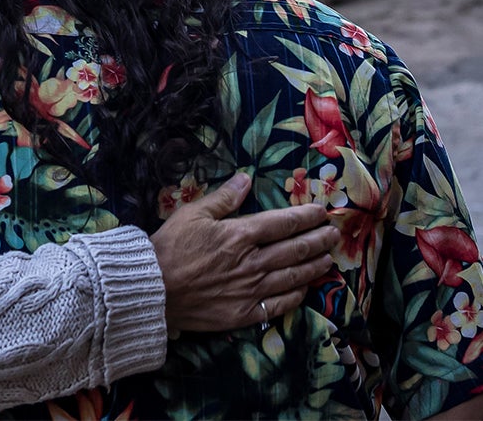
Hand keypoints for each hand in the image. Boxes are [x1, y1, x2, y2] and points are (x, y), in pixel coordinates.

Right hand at [152, 172, 338, 332]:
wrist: (156, 287)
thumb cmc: (172, 245)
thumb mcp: (193, 213)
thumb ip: (223, 198)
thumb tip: (246, 179)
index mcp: (240, 235)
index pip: (281, 223)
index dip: (304, 217)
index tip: (321, 212)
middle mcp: (253, 262)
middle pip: (294, 250)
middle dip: (317, 240)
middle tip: (335, 234)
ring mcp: (252, 290)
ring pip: (293, 277)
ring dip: (313, 267)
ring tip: (328, 259)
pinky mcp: (246, 312)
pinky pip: (280, 304)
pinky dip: (296, 295)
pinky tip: (304, 289)